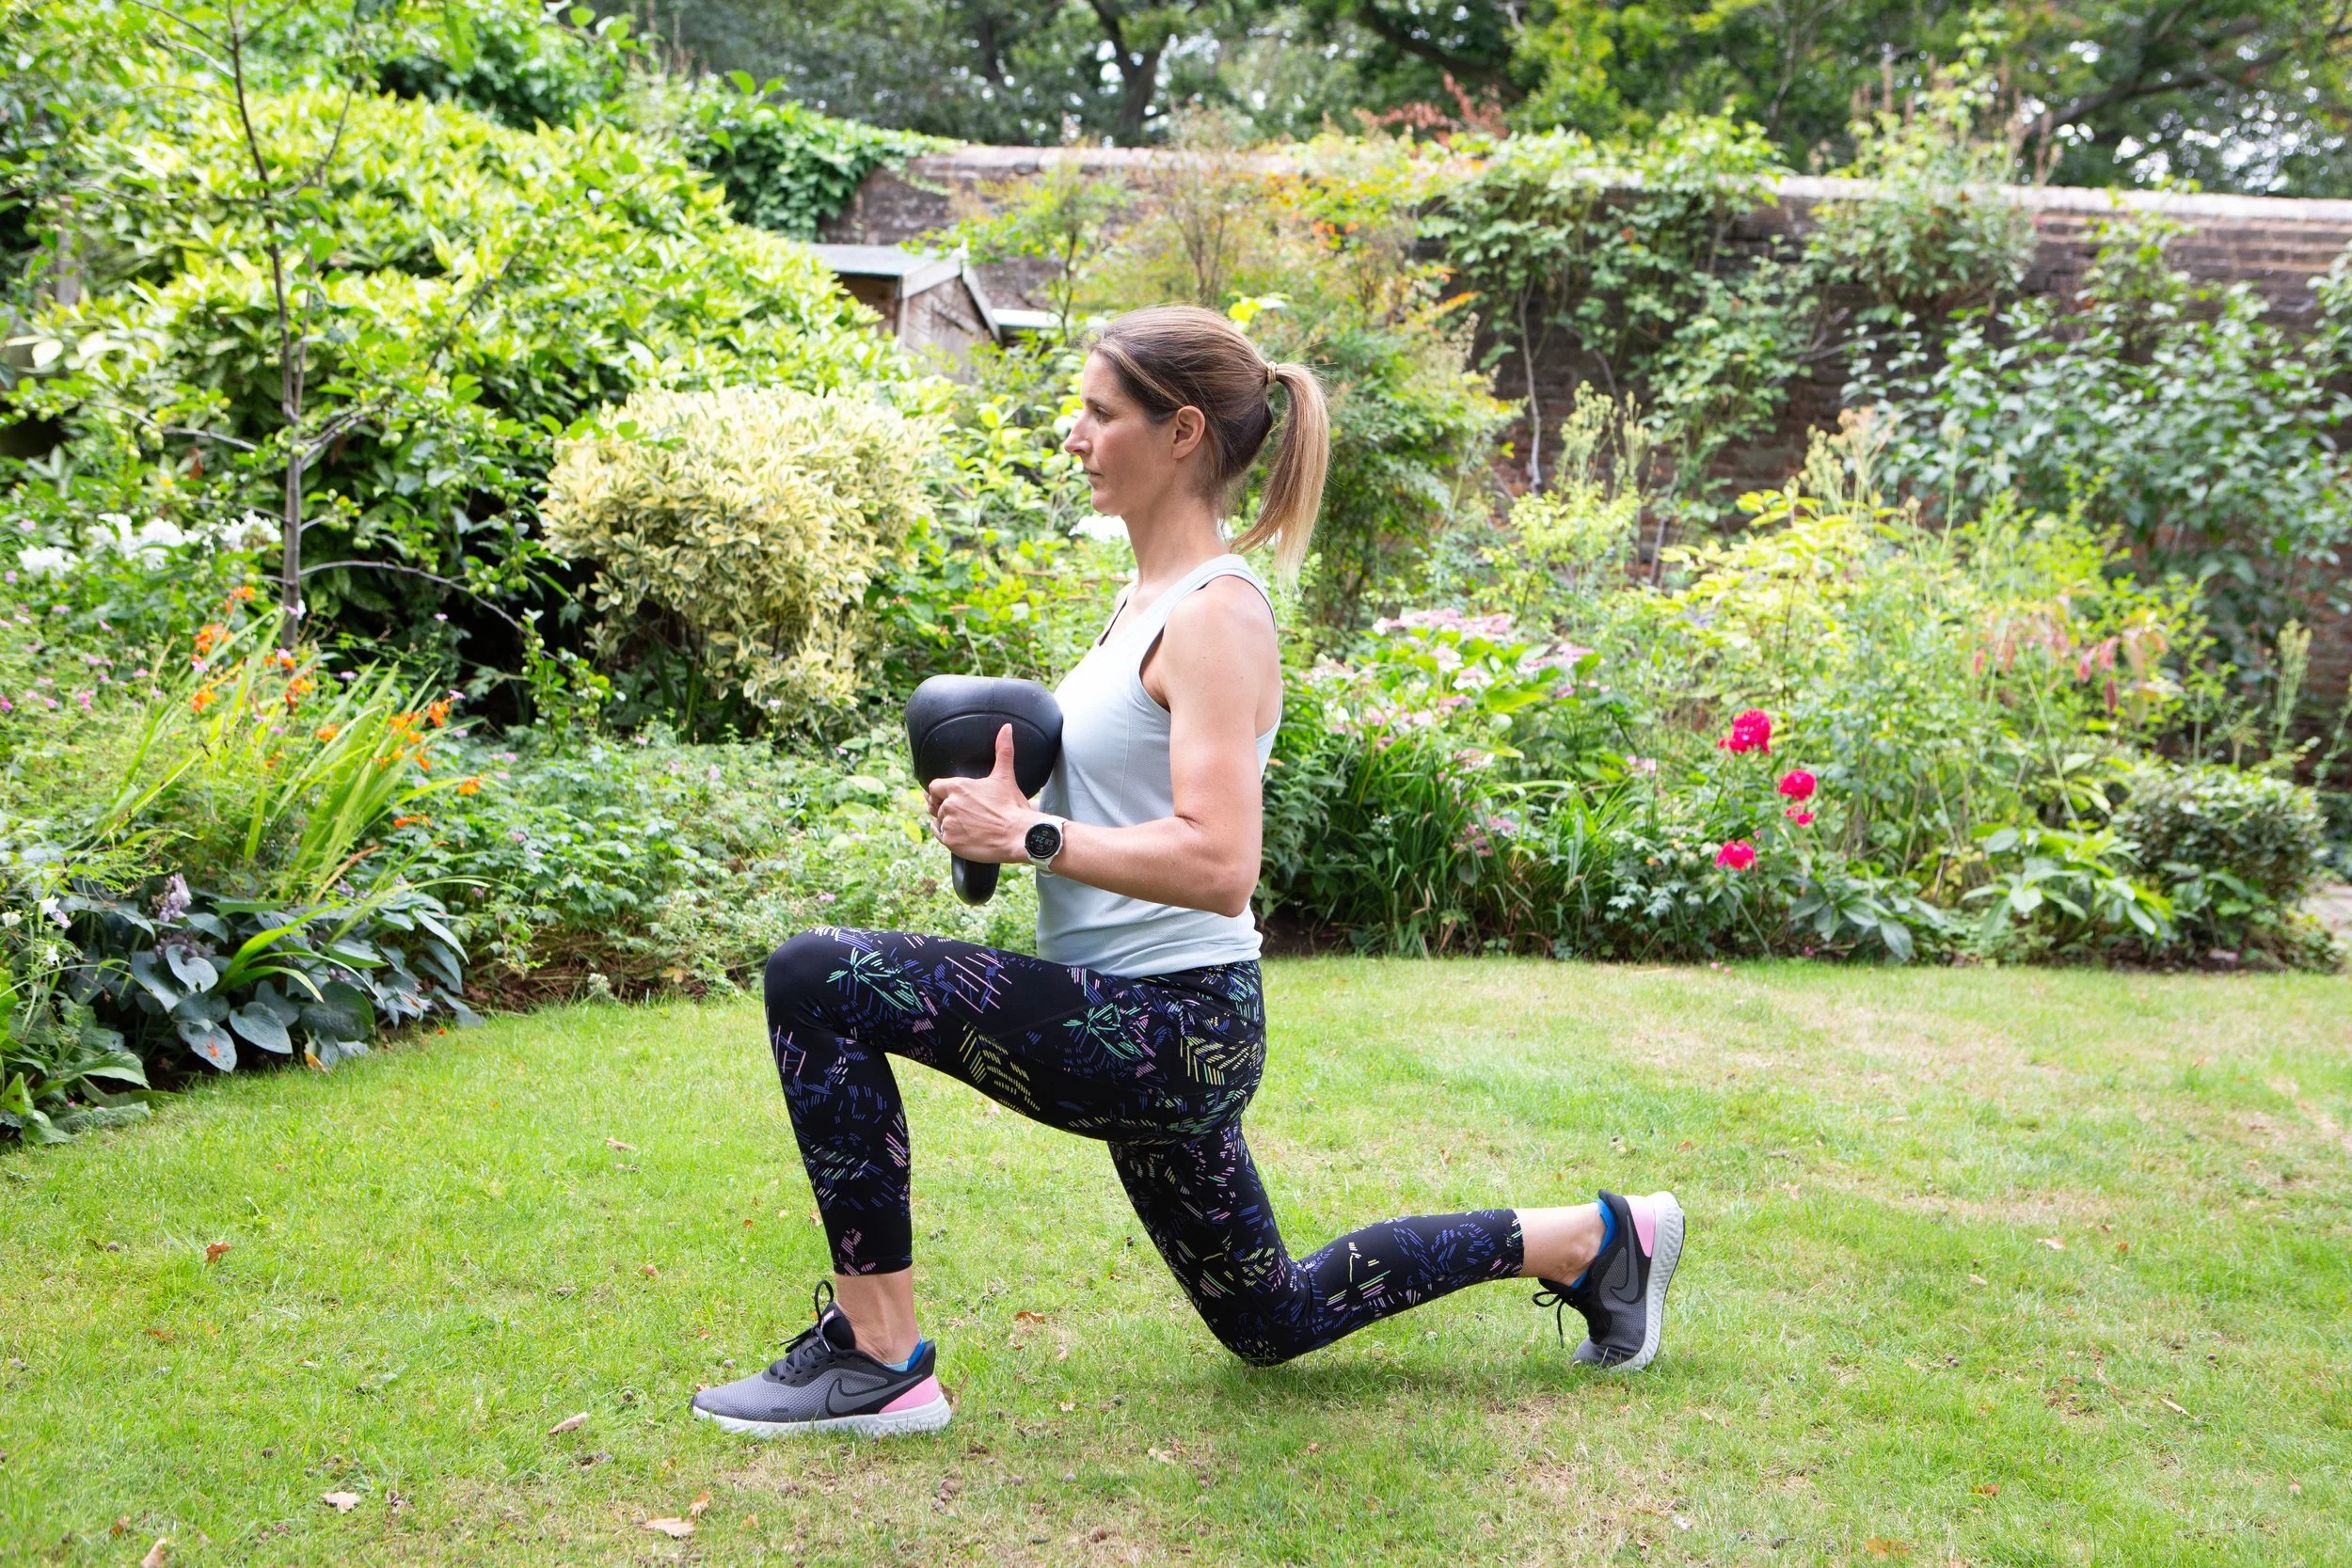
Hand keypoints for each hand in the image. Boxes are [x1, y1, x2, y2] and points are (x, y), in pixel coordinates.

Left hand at [925, 724, 1036, 862]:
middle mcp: (949, 804)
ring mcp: (949, 823)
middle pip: (935, 805)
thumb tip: (1007, 728)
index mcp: (958, 787)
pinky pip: (939, 835)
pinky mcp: (951, 841)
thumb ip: (1003, 750)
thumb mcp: (1005, 776)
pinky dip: (947, 834)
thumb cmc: (1012, 806)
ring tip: (964, 824)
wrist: (1018, 835)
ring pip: (938, 820)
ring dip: (947, 821)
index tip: (946, 796)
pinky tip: (959, 834)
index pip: (934, 787)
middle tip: (960, 811)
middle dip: (944, 806)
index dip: (940, 792)